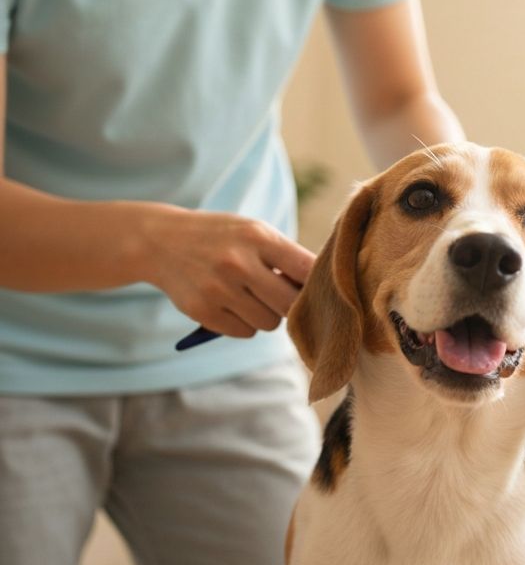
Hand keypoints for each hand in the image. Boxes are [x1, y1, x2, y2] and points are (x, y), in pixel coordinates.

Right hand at [141, 206, 315, 337]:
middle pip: (290, 304)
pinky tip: (231, 304)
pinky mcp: (202, 311)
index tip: (318, 287)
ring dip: (266, 315)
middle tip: (281, 295)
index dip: (318, 283)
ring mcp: (218, 289)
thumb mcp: (254, 231)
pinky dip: (244, 324)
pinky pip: (244, 333)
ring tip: (251, 296)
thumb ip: (286, 256)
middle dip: (291, 305)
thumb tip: (323, 290)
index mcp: (258, 237)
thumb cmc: (222, 237)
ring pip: (268, 323)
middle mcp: (238, 262)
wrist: (161, 240)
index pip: (306, 269)